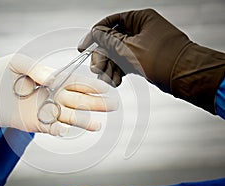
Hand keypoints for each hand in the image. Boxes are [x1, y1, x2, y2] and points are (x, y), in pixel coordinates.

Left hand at [0, 54, 117, 135]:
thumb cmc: (3, 73)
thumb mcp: (18, 62)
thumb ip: (36, 68)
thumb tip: (52, 78)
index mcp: (54, 80)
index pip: (77, 82)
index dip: (91, 86)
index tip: (105, 88)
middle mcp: (54, 96)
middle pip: (79, 100)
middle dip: (96, 103)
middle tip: (113, 105)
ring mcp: (46, 110)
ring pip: (69, 116)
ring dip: (83, 121)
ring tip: (97, 125)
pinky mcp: (36, 123)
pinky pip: (51, 127)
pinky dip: (58, 129)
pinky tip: (66, 130)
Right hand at [79, 9, 224, 113]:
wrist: (185, 77)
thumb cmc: (166, 59)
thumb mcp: (130, 49)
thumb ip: (110, 41)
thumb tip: (96, 34)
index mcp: (139, 20)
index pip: (110, 23)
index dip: (95, 35)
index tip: (84, 47)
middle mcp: (140, 30)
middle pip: (111, 41)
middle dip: (103, 57)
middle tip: (97, 68)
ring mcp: (141, 45)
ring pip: (117, 54)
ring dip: (109, 67)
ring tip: (108, 78)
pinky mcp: (142, 59)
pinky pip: (124, 63)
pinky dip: (118, 72)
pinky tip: (115, 81)